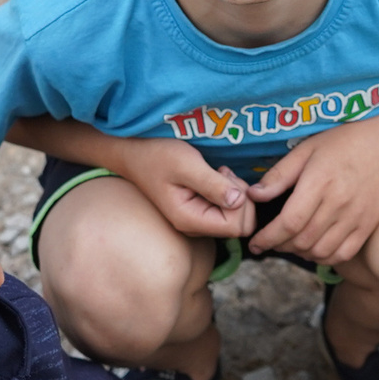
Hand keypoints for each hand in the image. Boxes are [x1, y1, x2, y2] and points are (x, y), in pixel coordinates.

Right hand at [107, 140, 256, 240]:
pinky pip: (230, 209)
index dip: (242, 203)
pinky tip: (217, 176)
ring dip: (237, 192)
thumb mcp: (186, 164)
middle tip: (223, 174)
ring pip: (238, 217)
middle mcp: (195, 226)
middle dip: (242, 198)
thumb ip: (212, 184)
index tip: (225, 176)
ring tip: (218, 173)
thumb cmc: (157, 155)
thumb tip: (239, 200)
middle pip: (241, 226)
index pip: (236, 227)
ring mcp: (199, 220)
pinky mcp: (202, 210)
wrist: (136, 152)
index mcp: (190, 220)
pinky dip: (231, 191)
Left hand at [244, 116, 378, 264]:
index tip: (255, 243)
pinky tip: (314, 248)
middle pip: (302, 240)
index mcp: (319, 182)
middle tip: (271, 241)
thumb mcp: (306, 150)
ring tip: (290, 244)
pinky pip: (343, 253)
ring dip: (300, 253)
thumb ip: (279, 175)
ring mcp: (356, 217)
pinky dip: (324, 257)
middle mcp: (339, 203)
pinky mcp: (368, 225)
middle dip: (279, 246)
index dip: (267, 238)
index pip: (288, 222)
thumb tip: (253, 196)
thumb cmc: (343, 142)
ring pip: (321, 251)